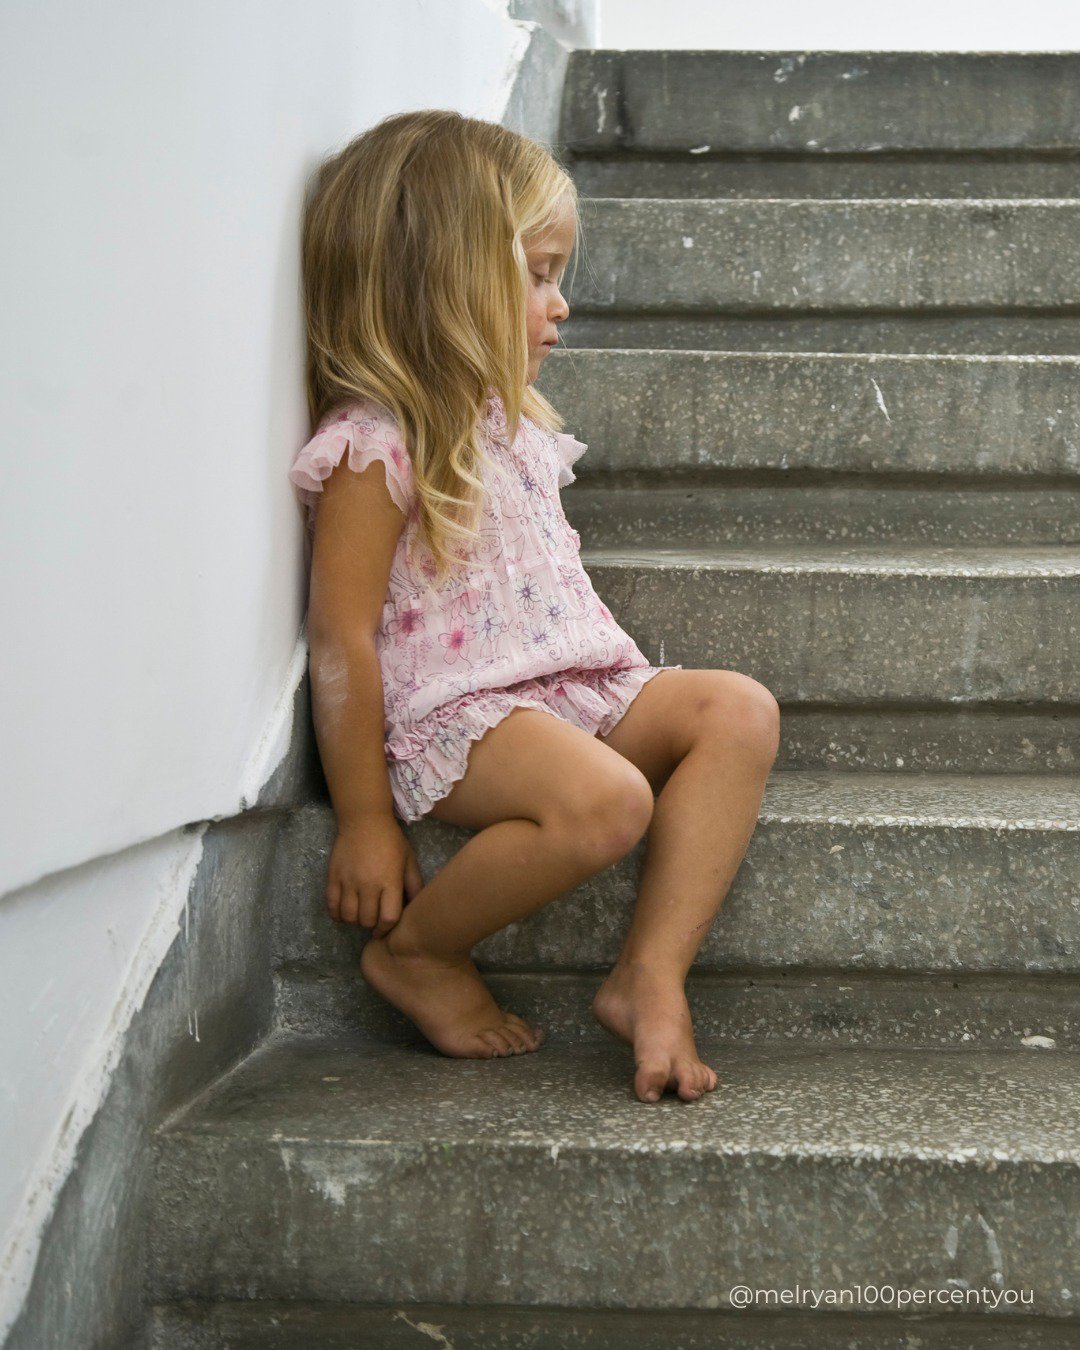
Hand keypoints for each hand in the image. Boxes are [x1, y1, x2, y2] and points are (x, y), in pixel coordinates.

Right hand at [325, 812, 424, 936]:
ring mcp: (349, 881)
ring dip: (354, 921)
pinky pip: (331, 906)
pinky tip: (343, 912)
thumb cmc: (391, 840)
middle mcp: (369, 884)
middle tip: (372, 920)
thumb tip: (415, 908)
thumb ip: (414, 884)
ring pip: (348, 916)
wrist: (364, 820)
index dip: (386, 929)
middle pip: (367, 920)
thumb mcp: (409, 860)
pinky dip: (336, 914)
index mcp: (390, 881)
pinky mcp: (333, 877)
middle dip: (371, 925)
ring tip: (358, 915)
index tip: (383, 930)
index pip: (388, 918)